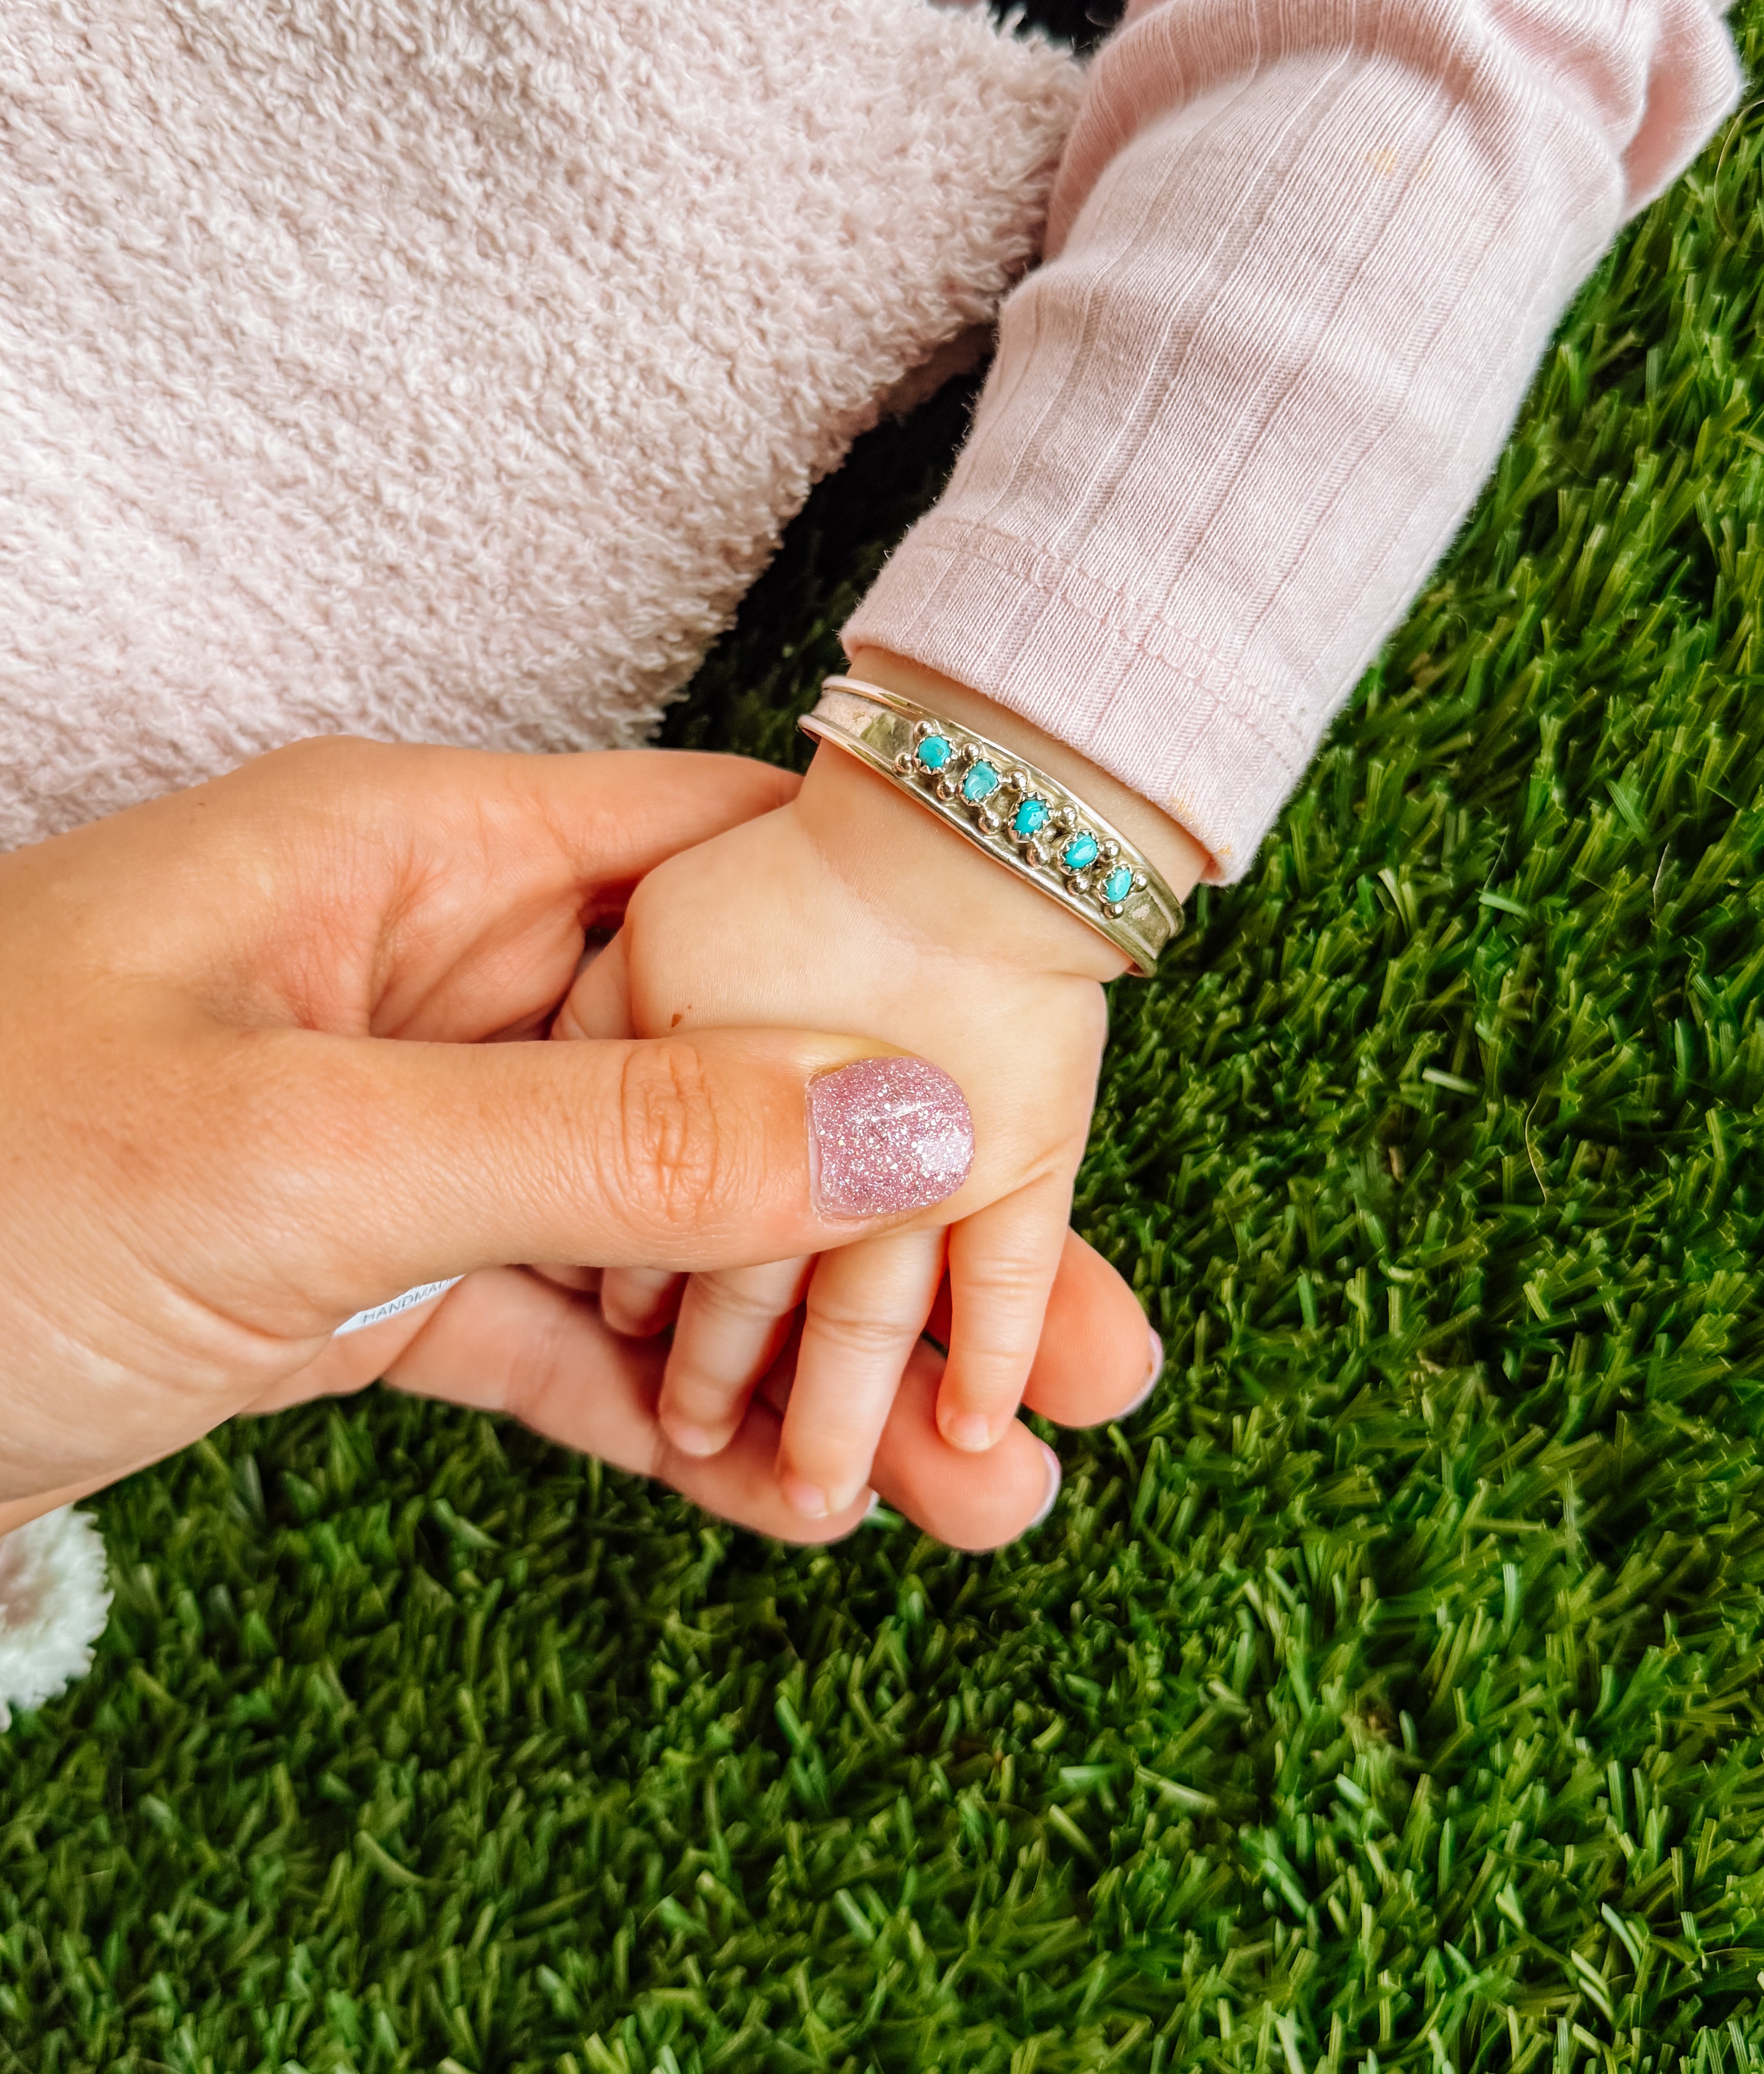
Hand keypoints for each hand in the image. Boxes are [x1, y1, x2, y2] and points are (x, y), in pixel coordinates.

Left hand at [0, 736, 1156, 1550]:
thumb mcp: (310, 1155)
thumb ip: (616, 1134)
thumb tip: (904, 1111)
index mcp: (411, 858)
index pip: (720, 862)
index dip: (900, 958)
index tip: (1056, 1072)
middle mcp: (428, 975)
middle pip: (726, 1072)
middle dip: (903, 1227)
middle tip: (1089, 1353)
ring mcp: (400, 1132)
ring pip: (656, 1228)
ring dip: (809, 1358)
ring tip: (986, 1488)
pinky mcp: (357, 1275)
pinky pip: (553, 1331)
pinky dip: (663, 1418)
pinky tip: (796, 1512)